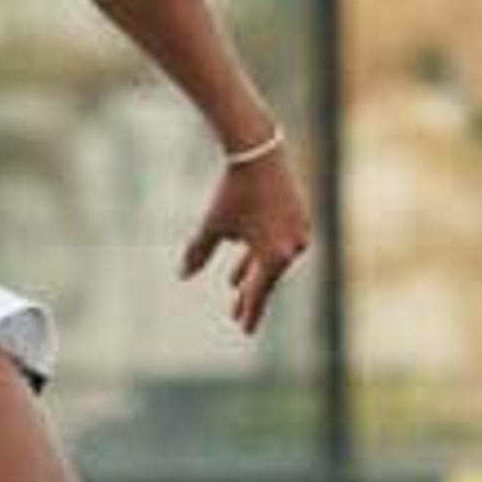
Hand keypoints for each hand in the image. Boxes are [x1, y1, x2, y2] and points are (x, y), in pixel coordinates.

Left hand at [181, 146, 313, 334]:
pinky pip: (278, 241)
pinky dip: (261, 251)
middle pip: (267, 278)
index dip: (249, 311)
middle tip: (235, 316)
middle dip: (249, 295)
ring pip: (272, 259)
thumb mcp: (211, 225)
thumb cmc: (232, 192)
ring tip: (233, 285)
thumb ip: (197, 253)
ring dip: (252, 272)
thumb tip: (182, 276)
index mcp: (274, 255)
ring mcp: (299, 231)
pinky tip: (246, 256)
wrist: (259, 152)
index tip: (243, 330)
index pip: (259, 293)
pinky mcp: (299, 216)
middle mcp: (292, 247)